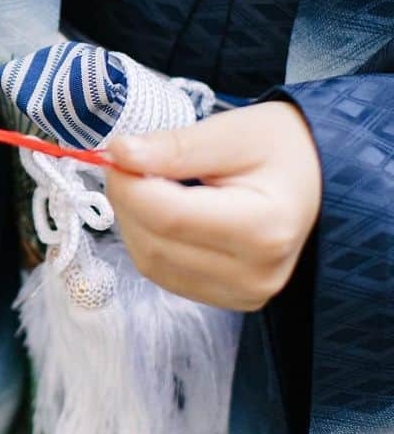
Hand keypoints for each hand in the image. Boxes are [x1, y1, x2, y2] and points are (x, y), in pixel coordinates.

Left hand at [104, 101, 321, 310]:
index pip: (168, 217)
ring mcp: (242, 294)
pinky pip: (163, 274)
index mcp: (263, 228)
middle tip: (128, 165)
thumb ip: (174, 147)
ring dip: (133, 222)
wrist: (316, 180)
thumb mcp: (231, 133)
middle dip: (127, 202)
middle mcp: (254, 274)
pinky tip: (162, 213)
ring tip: (148, 186)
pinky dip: (149, 241)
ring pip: (151, 263)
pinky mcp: (229, 300)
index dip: (128, 186)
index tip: (117, 155)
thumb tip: (118, 153)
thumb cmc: (279, 149)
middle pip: (155, 244)